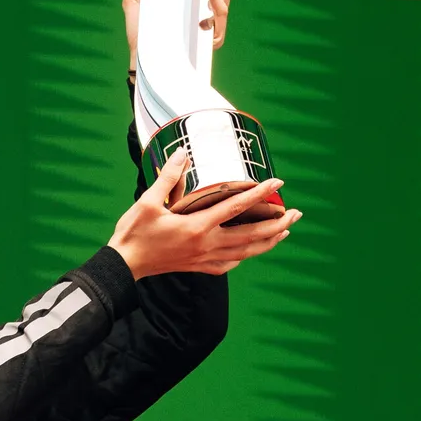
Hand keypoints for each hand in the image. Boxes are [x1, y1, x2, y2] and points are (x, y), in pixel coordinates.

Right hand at [109, 158, 298, 279]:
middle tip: (296, 213)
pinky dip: (246, 255)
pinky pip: (231, 263)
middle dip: (278, 224)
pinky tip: (251, 250)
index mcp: (197, 227)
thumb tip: (183, 153)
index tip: (278, 184)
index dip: (260, 194)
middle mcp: (207, 244)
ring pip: (247, 251)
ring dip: (269, 241)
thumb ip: (168, 177)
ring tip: (285, 231)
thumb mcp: (148, 202)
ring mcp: (205, 258)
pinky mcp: (200, 267)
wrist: (124, 265)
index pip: (237, 207)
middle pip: (252, 235)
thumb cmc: (135, 233)